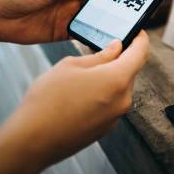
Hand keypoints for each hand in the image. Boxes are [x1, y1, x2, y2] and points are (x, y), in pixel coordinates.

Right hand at [0, 31, 149, 173]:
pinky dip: (102, 94)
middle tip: (101, 50)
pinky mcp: (106, 128)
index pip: (140, 52)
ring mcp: (116, 116)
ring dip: (108, 78)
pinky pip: (111, 103)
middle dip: (119, 59)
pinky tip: (80, 94)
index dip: (139, 38)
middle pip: (130, 71)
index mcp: (117, 79)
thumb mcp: (71, 65)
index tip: (136, 32)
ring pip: (119, 88)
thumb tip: (116, 48)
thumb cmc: (48, 100)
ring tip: (83, 75)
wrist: (32, 140)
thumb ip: (99, 55)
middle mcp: (123, 99)